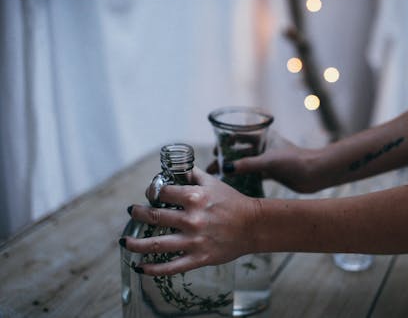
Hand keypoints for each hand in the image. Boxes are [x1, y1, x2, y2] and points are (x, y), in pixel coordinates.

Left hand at [121, 167, 258, 275]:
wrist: (254, 225)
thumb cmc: (233, 201)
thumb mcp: (213, 182)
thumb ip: (192, 174)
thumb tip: (175, 168)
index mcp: (195, 197)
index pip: (162, 192)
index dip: (151, 191)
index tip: (149, 194)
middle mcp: (192, 218)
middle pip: (154, 216)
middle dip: (138, 213)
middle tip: (132, 212)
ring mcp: (194, 240)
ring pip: (156, 244)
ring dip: (136, 244)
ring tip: (124, 241)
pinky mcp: (199, 258)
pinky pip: (171, 267)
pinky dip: (153, 269)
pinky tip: (140, 268)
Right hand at [207, 131, 319, 192]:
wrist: (316, 174)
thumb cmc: (295, 161)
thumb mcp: (268, 161)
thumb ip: (247, 165)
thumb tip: (226, 168)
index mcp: (263, 137)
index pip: (238, 135)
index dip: (225, 142)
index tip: (214, 152)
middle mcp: (264, 146)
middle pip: (239, 151)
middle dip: (226, 158)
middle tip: (212, 168)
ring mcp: (268, 159)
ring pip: (245, 163)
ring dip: (234, 169)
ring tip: (219, 177)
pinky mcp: (272, 172)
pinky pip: (254, 174)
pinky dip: (243, 178)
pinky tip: (234, 185)